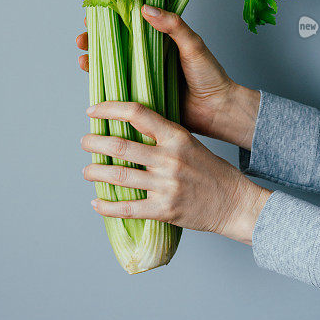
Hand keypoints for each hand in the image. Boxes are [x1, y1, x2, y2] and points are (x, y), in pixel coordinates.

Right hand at [76, 8, 259, 148]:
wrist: (218, 111)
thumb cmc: (211, 76)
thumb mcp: (193, 45)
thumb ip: (173, 26)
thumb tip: (145, 8)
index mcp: (160, 40)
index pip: (129, 24)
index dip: (109, 18)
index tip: (93, 13)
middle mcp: (148, 58)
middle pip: (114, 45)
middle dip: (94, 41)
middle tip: (82, 40)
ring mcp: (143, 78)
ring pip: (112, 67)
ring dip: (94, 62)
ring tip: (83, 60)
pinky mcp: (142, 98)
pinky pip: (119, 90)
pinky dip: (103, 86)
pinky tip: (93, 83)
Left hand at [81, 101, 270, 243]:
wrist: (234, 203)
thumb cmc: (211, 172)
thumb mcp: (190, 144)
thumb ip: (163, 137)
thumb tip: (129, 129)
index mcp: (176, 137)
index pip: (138, 114)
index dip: (110, 109)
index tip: (93, 110)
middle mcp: (170, 159)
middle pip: (120, 147)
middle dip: (95, 144)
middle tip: (85, 142)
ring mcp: (166, 185)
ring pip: (119, 177)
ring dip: (96, 173)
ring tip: (87, 171)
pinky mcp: (164, 210)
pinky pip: (127, 208)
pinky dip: (107, 207)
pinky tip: (96, 203)